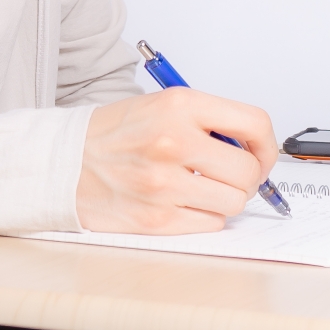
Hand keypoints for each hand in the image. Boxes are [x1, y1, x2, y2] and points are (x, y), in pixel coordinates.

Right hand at [75, 87, 278, 233]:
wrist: (63, 163)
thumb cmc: (111, 134)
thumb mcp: (160, 105)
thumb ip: (207, 120)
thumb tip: (252, 146)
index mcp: (179, 106)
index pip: (254, 123)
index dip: (267, 144)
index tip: (261, 152)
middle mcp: (174, 142)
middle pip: (249, 170)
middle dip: (247, 176)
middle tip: (230, 173)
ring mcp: (165, 184)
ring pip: (234, 202)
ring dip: (225, 198)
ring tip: (202, 187)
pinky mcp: (157, 219)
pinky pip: (210, 223)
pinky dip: (204, 216)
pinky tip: (183, 202)